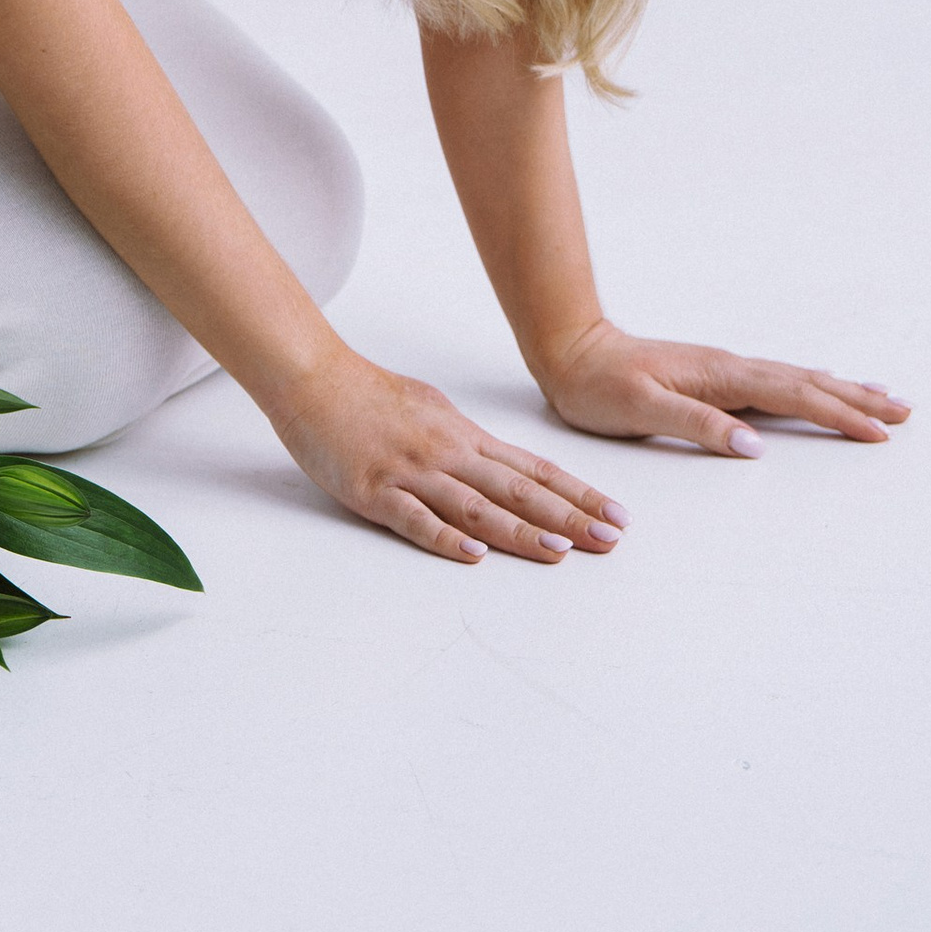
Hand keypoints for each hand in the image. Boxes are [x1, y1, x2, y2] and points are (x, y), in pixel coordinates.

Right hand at [266, 350, 626, 565]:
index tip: (616, 515)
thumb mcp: (433, 410)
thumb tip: (500, 463)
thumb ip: (466, 441)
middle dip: (567, 517)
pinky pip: (415, 518)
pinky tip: (475, 554)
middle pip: (517, 489)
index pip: (534, 469)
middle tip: (608, 540)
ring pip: (476, 505)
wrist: (314, 378)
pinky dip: (447, 537)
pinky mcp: (374, 490)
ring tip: (559, 551)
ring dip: (520, 530)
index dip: (578, 494)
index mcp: (464, 435)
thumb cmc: (371, 395)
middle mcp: (448, 452)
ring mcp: (412, 472)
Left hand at [535, 320, 909, 455]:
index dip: (839, 413)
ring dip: (843, 390)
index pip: (793, 396)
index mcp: (721, 376)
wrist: (572, 351)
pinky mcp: (717, 379)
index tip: (879, 430)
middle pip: (808, 383)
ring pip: (798, 380)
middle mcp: (731, 368)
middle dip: (858, 398)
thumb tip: (753, 444)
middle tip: (905, 411)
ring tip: (884, 398)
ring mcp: (726, 371)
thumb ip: (697, 425)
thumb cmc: (600, 385)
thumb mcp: (641, 409)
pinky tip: (822, 387)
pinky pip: (779, 383)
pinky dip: (811, 386)